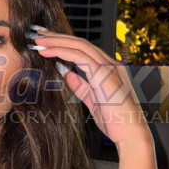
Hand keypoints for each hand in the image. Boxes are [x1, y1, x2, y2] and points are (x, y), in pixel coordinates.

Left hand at [31, 30, 149, 148]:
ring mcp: (109, 67)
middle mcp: (111, 64)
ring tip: (38, 41)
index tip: (47, 43)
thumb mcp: (94, 103)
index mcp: (110, 70)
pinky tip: (46, 51)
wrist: (131, 134)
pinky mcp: (103, 73)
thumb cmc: (116, 123)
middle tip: (38, 34)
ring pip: (79, 46)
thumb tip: (68, 75)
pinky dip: (60, 51)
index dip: (65, 44)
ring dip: (56, 41)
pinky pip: (78, 56)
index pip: (85, 51)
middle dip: (58, 37)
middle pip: (81, 44)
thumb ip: (82, 88)